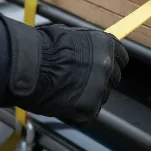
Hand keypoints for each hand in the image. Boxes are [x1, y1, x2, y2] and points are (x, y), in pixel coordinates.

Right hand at [0, 14, 128, 125]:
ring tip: (65, 93)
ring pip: (101, 97)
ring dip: (88, 97)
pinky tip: (62, 104)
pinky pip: (88, 115)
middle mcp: (108, 66)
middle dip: (100, 81)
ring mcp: (100, 88)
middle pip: (113, 79)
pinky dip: (77, 114)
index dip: (111, 64)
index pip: (122, 58)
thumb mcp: (71, 35)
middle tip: (79, 82)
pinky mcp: (89, 108)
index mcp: (106, 45)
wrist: (28, 67)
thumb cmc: (42, 48)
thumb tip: (89, 51)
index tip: (103, 69)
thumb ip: (88, 47)